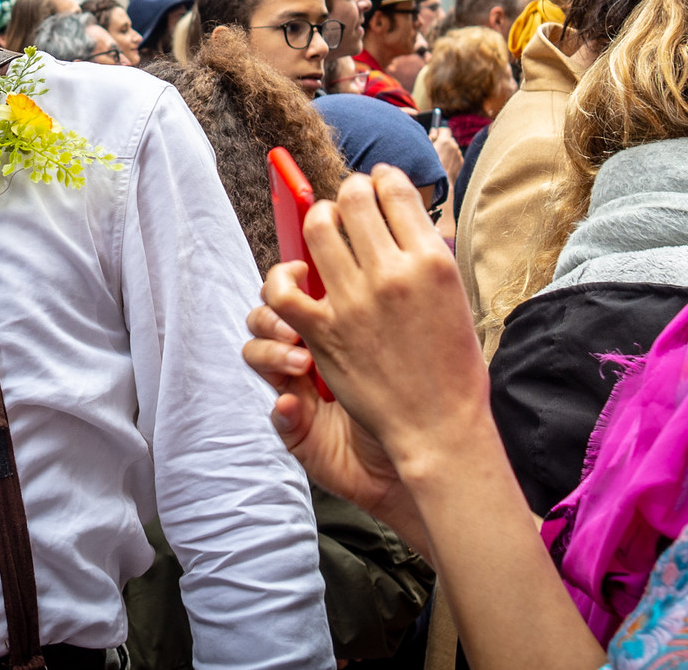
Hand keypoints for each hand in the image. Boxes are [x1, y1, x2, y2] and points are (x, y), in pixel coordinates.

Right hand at [244, 284, 426, 549]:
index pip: (298, 284)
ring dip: (272, 349)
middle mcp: (310, 346)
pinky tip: (296, 403)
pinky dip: (282, 405)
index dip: (291, 273)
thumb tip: (422, 235)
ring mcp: (298, 384)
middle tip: (297, 312)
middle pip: (267, 307)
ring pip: (256, 350)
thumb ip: (398, 291)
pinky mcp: (297, 424)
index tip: (306, 267)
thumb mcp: (414, 330)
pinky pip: (275, 409)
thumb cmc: (424, 389)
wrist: (431, 451)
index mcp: (335, 319)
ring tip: (301, 360)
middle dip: (273, 301)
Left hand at [262, 168, 496, 492]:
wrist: (438, 427)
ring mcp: (354, 302)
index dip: (382, 178)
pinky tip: (298, 276)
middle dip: (350, 191)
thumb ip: (427, 255)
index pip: (396, 191)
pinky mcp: (323, 332)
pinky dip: (284, 275)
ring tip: (324, 226)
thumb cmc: (453, 367)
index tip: (378, 182)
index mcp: (431, 262)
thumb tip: (406, 218)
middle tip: (351, 199)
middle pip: (354, 198)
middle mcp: (392, 274)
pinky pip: (284, 287)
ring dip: (319, 219)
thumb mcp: (456, 297)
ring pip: (317, 228)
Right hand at [430, 127, 462, 183]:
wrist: (441, 183)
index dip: (440, 131)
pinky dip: (451, 158)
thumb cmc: (430, 167)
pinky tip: (445, 164)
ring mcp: (459, 154)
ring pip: (453, 148)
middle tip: (436, 148)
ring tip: (440, 158)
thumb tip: (434, 131)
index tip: (436, 135)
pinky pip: (456, 156)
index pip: (445, 130)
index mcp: (445, 141)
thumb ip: (430, 137)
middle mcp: (454, 146)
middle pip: (449, 139)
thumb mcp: (427, 150)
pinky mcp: (461, 162)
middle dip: (443, 141)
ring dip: (448, 150)